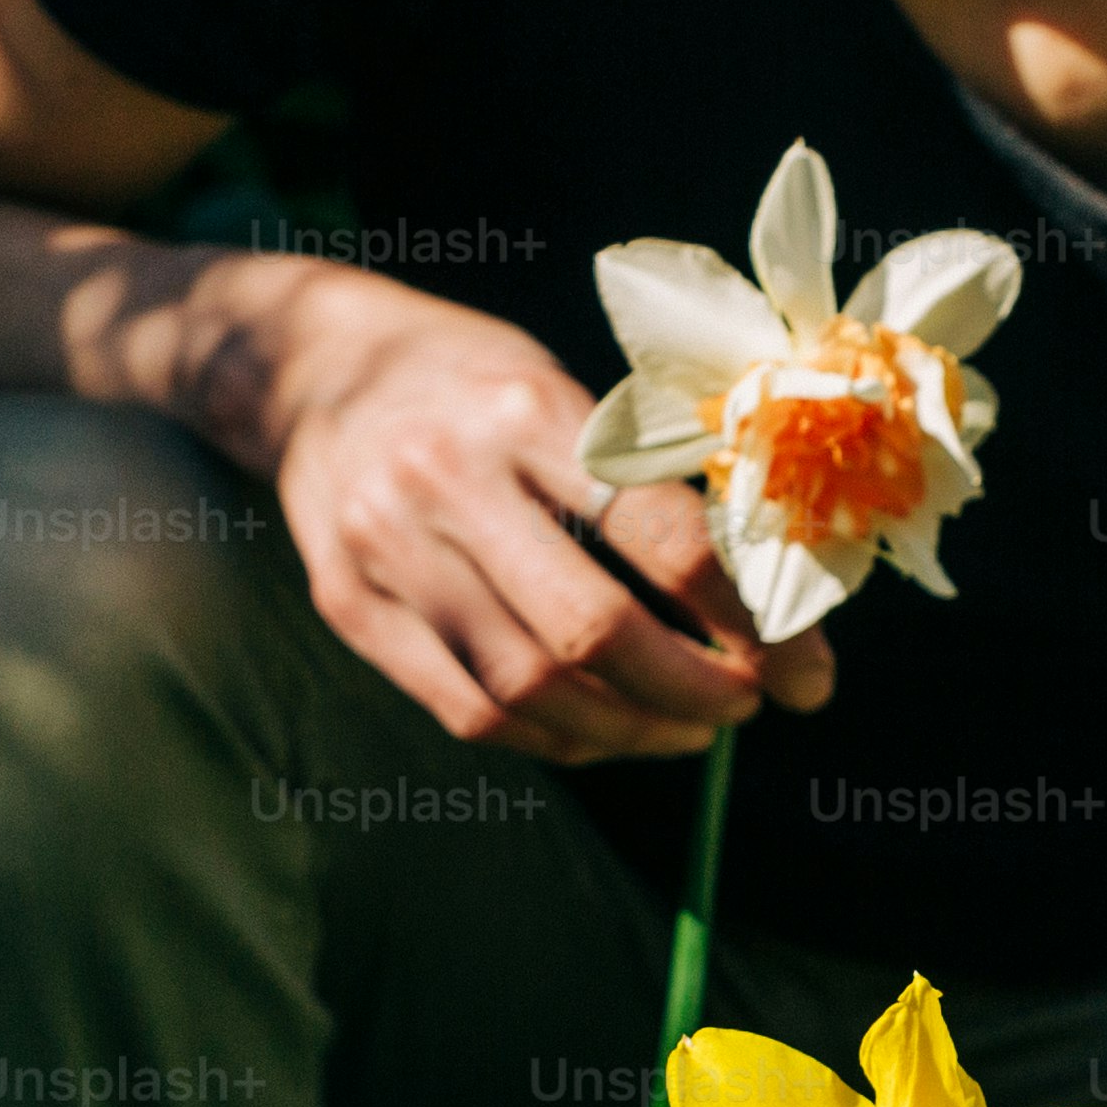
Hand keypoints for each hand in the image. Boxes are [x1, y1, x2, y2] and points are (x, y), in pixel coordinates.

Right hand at [203, 266, 832, 762]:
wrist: (304, 366)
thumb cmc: (473, 383)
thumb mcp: (563, 390)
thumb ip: (649, 487)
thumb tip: (768, 607)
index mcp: (527, 410)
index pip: (663, 538)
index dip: (749, 621)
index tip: (802, 667)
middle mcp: (447, 478)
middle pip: (594, 631)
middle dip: (694, 691)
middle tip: (746, 706)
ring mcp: (386, 549)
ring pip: (531, 688)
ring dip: (631, 729)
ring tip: (684, 728)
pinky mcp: (348, 605)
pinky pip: (468, 712)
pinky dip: (553, 740)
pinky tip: (603, 732)